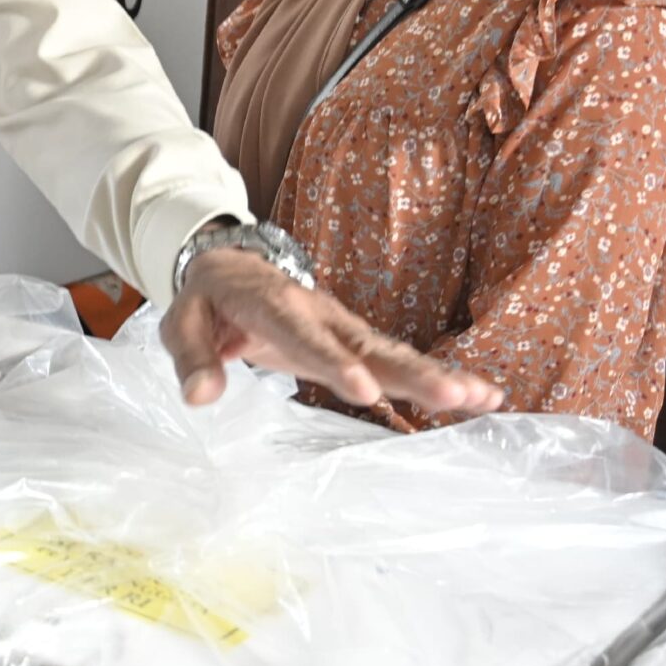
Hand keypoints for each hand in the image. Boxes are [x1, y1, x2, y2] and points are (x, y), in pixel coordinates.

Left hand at [163, 247, 502, 417]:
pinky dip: (437, 379)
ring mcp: (343, 329)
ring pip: (393, 354)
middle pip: (368, 345)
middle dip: (412, 372)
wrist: (230, 267)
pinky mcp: (356, 344)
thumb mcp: (180, 323)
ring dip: (438, 376)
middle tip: (455, 396)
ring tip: (485, 398)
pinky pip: (397, 362)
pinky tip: (482, 398)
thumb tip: (200, 398)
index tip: (364, 391)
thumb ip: (192, 358)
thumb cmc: (206, 300)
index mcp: (274, 306)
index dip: (334, 363)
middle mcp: (320, 315)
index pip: (305, 336)